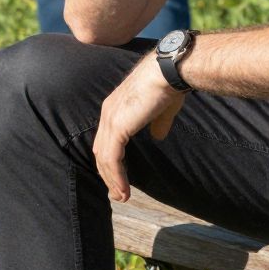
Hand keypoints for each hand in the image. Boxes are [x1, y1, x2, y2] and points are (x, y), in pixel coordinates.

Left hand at [92, 57, 186, 201]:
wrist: (168, 72)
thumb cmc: (167, 85)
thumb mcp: (162, 110)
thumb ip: (157, 124)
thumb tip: (158, 136)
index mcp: (115, 108)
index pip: (107, 140)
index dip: (111, 161)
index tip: (119, 179)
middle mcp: (108, 113)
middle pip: (101, 151)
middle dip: (108, 175)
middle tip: (117, 194)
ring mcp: (111, 120)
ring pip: (105, 158)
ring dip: (112, 181)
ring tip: (122, 197)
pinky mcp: (118, 127)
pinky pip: (112, 158)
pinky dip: (116, 176)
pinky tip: (123, 189)